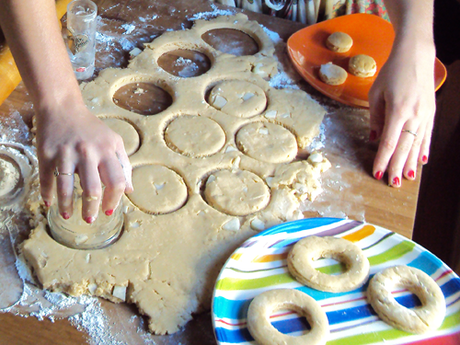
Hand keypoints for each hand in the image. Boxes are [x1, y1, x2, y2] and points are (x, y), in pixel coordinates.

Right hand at [36, 99, 132, 222]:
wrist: (62, 107)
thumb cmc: (91, 129)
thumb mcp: (113, 142)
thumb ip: (123, 165)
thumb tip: (130, 190)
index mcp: (107, 150)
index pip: (116, 182)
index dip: (114, 200)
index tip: (109, 210)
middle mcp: (88, 152)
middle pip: (92, 188)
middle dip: (91, 209)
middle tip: (90, 219)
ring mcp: (66, 153)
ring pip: (67, 187)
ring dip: (67, 206)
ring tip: (67, 216)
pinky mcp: (47, 153)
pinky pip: (47, 178)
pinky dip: (47, 194)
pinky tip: (49, 204)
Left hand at [368, 36, 435, 186]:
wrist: (416, 54)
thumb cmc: (392, 72)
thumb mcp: (376, 94)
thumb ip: (375, 118)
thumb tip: (373, 138)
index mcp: (398, 110)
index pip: (388, 142)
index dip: (382, 159)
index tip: (376, 172)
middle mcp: (414, 115)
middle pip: (404, 148)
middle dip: (397, 167)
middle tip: (392, 184)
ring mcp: (425, 114)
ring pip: (417, 144)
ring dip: (411, 163)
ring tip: (406, 178)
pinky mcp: (431, 112)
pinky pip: (427, 135)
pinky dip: (424, 149)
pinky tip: (421, 161)